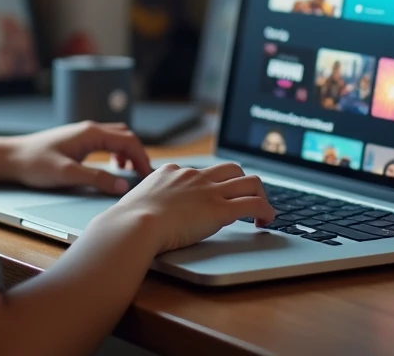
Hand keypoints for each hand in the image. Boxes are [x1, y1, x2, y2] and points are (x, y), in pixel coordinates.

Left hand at [5, 121, 152, 195]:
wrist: (11, 157)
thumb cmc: (35, 164)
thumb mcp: (67, 175)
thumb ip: (96, 180)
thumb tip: (123, 186)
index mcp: (90, 133)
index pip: (128, 140)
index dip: (142, 157)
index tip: (149, 175)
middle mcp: (89, 129)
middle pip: (125, 136)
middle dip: (138, 154)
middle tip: (143, 176)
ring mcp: (83, 134)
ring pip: (116, 138)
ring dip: (127, 153)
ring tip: (130, 172)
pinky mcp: (77, 141)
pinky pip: (105, 142)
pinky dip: (115, 152)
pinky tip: (112, 166)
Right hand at [98, 162, 275, 253]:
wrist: (133, 225)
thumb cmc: (127, 222)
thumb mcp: (134, 205)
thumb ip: (141, 205)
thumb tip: (132, 217)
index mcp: (171, 172)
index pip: (199, 172)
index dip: (211, 185)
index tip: (214, 197)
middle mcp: (193, 176)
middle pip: (231, 168)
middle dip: (242, 182)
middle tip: (245, 200)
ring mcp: (208, 191)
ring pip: (250, 180)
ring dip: (260, 194)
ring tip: (262, 211)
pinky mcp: (220, 209)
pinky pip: (254, 203)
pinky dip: (267, 210)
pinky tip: (267, 221)